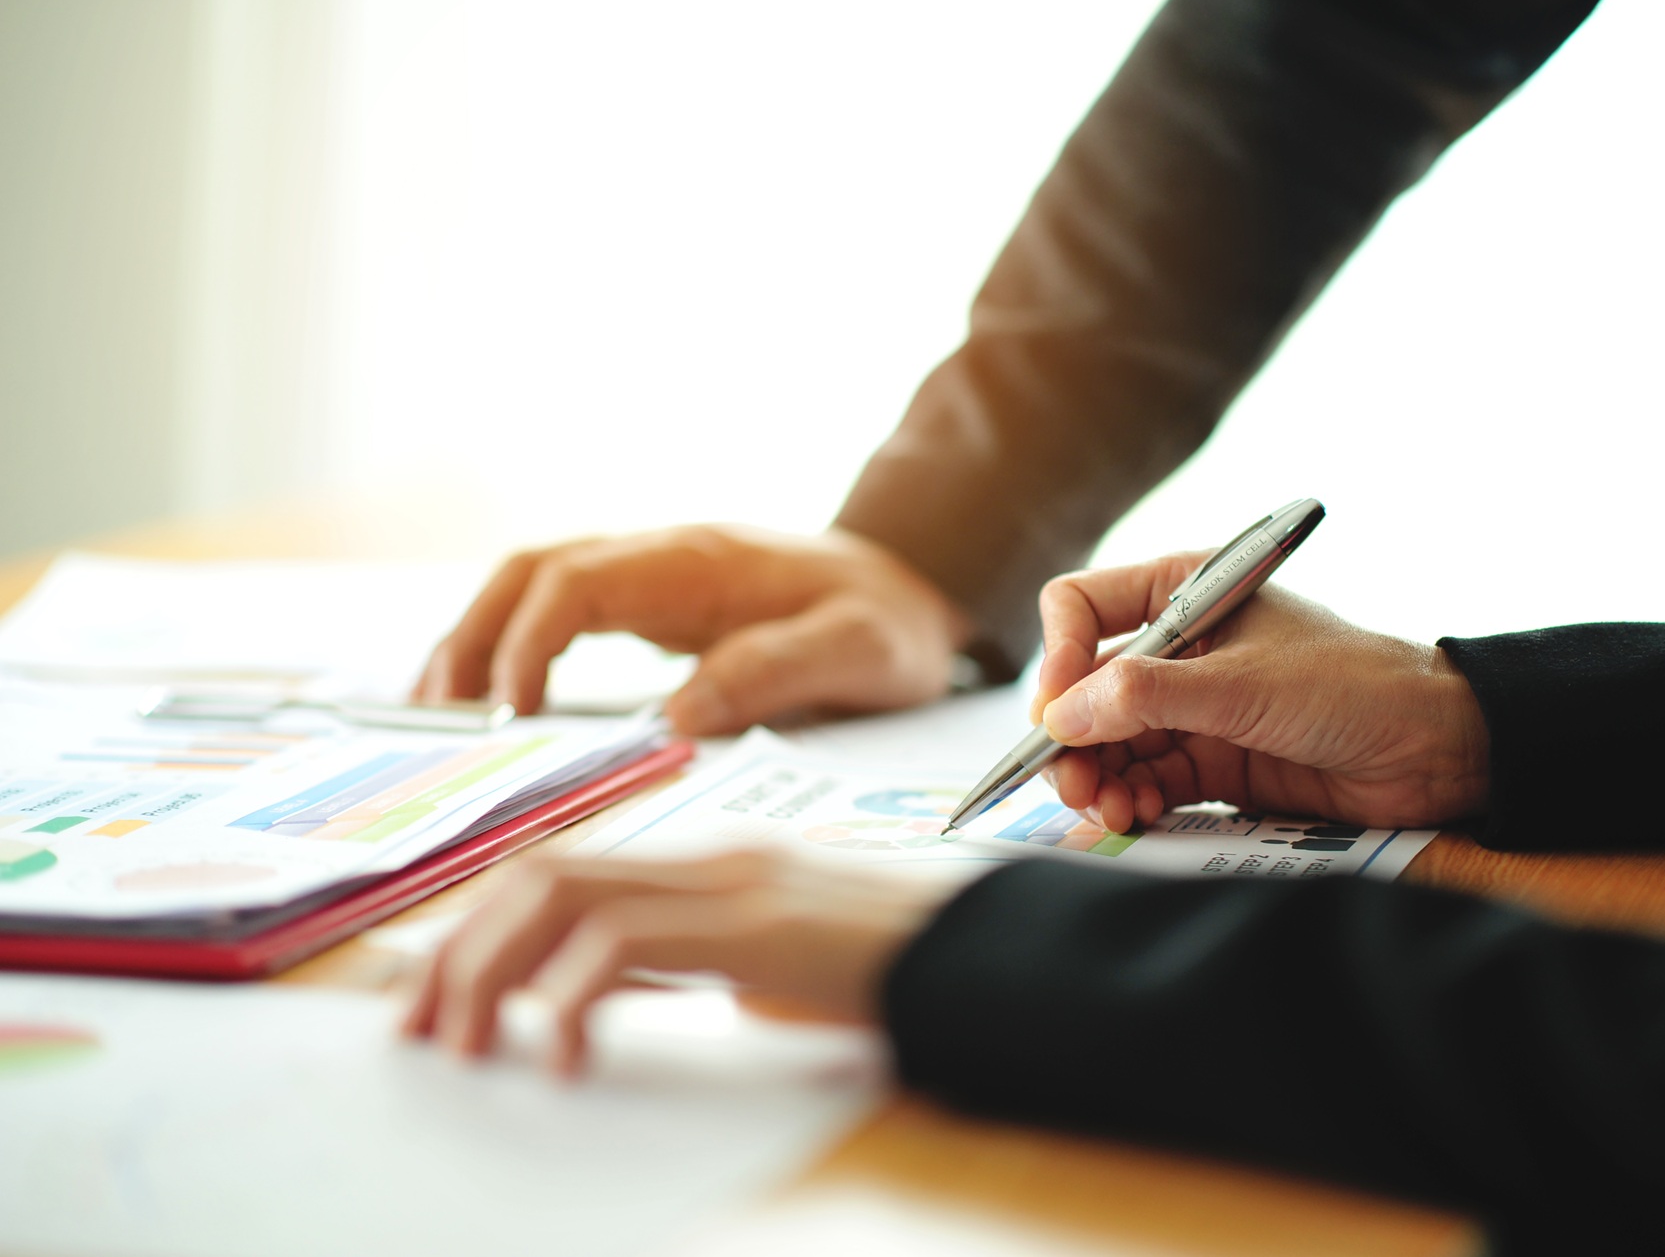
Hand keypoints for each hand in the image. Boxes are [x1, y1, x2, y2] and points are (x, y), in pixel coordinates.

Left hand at [402, 850, 958, 1075]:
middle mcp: (708, 860)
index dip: (478, 931)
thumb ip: (688, 966)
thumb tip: (593, 994)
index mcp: (710, 868)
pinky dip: (570, 1000)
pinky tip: (568, 1058)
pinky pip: (623, 943)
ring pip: (559, 894)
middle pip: (539, 873)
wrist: (990, 953)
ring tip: (466, 1046)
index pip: (563, 871)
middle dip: (458, 952)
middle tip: (421, 1032)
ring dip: (488, 970)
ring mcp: (731, 883)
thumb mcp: (770, 973)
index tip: (435, 1001)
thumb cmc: (898, 973)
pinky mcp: (754, 922)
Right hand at [414, 525, 971, 732]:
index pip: (578, 582)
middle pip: (532, 570)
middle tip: (438, 715)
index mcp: (699, 563)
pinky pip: (560, 608)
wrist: (918, 590)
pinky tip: (493, 696)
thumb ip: (775, 672)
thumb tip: (677, 717)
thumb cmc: (889, 625)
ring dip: (479, 636)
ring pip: (535, 582)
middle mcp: (662, 557)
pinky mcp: (655, 602)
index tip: (511, 714)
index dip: (527, 642)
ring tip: (439, 710)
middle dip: (473, 633)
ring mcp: (654, 575)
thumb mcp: (860, 652)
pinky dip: (512, 643)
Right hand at [1030, 551, 1490, 831]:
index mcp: (1184, 591)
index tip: (1055, 710)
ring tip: (1107, 809)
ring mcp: (1195, 708)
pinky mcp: (1214, 763)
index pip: (1083, 608)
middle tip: (1071, 784)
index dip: (1059, 656)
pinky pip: (1148, 780)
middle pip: (1087, 689)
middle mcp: (1181, 647)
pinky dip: (1132, 799)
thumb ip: (1147, 696)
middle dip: (1073, 737)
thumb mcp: (1242, 684)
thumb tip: (1062, 715)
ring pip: (1112, 742)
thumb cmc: (1355, 685)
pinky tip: (1134, 816)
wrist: (1437, 749)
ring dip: (1099, 776)